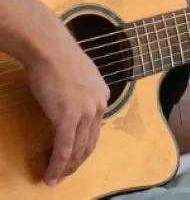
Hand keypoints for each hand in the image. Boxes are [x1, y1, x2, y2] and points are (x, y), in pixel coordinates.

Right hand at [25, 34, 109, 186]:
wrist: (49, 48)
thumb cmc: (58, 56)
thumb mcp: (79, 75)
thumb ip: (80, 91)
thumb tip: (71, 102)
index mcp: (103, 96)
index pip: (96, 129)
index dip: (84, 146)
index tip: (73, 156)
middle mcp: (99, 106)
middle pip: (90, 143)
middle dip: (77, 162)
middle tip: (64, 174)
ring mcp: (86, 112)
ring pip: (79, 150)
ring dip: (67, 168)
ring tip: (55, 178)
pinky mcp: (68, 117)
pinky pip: (65, 148)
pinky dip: (58, 165)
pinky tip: (51, 174)